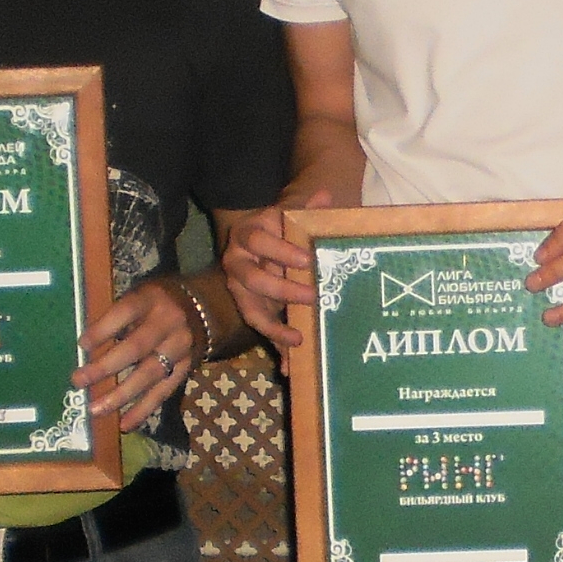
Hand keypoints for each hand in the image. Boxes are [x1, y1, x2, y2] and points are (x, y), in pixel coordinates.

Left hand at [72, 282, 198, 433]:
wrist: (201, 307)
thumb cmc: (155, 303)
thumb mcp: (138, 296)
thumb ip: (116, 317)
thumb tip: (86, 348)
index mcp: (150, 299)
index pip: (124, 313)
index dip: (103, 330)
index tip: (82, 345)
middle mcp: (168, 323)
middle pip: (136, 347)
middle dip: (105, 367)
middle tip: (78, 381)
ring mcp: (179, 347)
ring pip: (150, 374)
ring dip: (121, 395)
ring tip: (95, 410)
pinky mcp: (187, 367)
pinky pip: (164, 391)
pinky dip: (144, 409)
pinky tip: (125, 424)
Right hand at [222, 192, 333, 357]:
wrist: (263, 239)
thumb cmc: (283, 228)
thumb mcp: (294, 217)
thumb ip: (308, 209)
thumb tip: (324, 195)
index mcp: (249, 234)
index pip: (259, 240)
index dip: (281, 250)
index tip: (306, 259)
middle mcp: (238, 261)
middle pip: (252, 278)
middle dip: (281, 289)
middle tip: (311, 295)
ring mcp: (241, 289)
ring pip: (251, 309)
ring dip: (274, 327)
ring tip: (297, 339)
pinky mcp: (250, 309)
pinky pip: (260, 330)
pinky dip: (275, 348)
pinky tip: (290, 366)